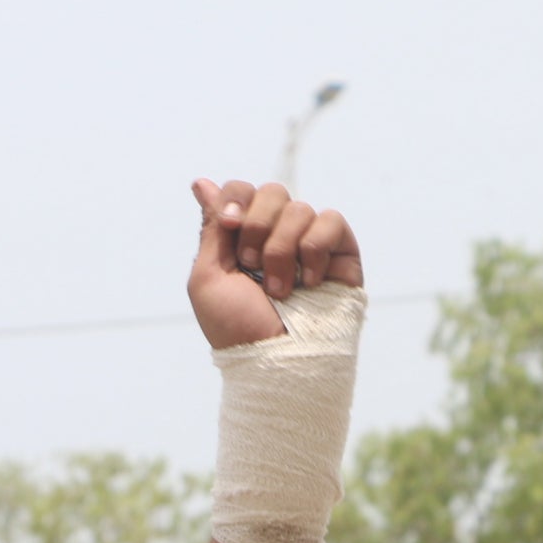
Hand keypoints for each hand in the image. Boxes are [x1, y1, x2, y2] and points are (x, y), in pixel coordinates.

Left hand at [186, 178, 363, 349]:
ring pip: (299, 208)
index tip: (228, 226)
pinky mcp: (341, 252)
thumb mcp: (208, 277)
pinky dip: (314, 250)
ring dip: (282, 250)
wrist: (276, 359)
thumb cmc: (238, 328)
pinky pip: (330, 220)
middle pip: (271, 190)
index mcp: (242, 239)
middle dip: (256, 226)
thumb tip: (201, 182)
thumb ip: (211, 227)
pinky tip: (309, 282)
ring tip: (279, 290)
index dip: (235, 200)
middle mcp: (277, 235)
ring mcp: (310, 242)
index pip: (241, 190)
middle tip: (251, 264)